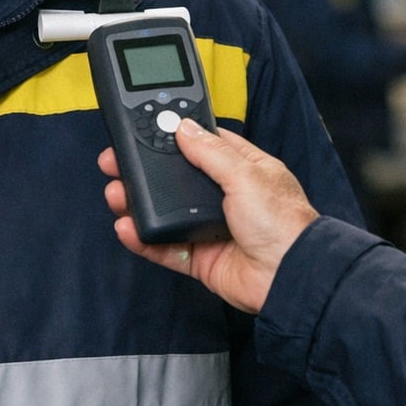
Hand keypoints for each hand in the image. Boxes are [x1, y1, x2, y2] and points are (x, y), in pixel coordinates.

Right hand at [101, 121, 317, 313]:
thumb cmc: (283, 223)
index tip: (145, 128)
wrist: (290, 277)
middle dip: (144, 171)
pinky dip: (144, 239)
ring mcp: (211, 228)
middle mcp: (225, 198)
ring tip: (115, 193)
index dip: (174, 136)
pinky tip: (127, 228)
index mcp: (244, 170)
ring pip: (165, 213)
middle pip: (175, 179)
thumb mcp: (247, 174)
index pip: (203, 145)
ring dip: (137, 203)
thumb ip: (211, 152)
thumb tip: (184, 127)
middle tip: (115, 161)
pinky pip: (165, 247)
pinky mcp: (200, 258)